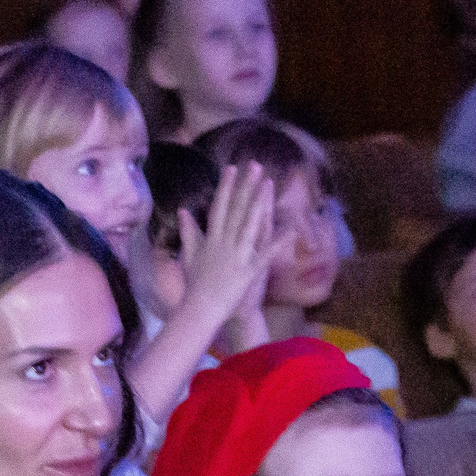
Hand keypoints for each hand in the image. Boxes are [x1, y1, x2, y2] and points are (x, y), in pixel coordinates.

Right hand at [178, 163, 275, 321]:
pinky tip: (292, 229)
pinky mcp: (249, 270)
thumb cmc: (194, 286)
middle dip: (245, 186)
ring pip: (250, 224)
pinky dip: (280, 241)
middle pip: (237, 210)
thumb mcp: (189, 255)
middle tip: (254, 165)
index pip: (220, 206)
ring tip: (268, 184)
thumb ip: (188, 232)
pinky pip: (267, 253)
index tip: (232, 168)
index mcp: (211, 238)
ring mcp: (237, 256)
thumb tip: (182, 211)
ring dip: (259, 203)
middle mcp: (224, 242)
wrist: (200, 310)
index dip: (226, 187)